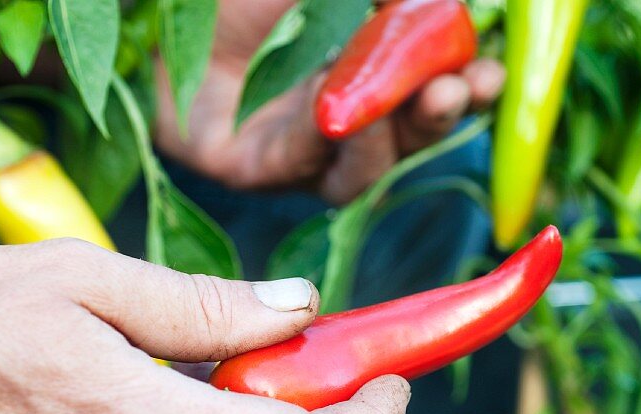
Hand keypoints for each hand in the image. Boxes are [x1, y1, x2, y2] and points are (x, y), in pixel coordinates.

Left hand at [154, 0, 504, 203]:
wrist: (150, 11)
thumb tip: (448, 6)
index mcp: (364, 66)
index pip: (431, 88)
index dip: (467, 84)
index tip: (490, 69)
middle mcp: (339, 115)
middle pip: (409, 136)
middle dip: (443, 114)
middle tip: (462, 87)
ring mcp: (298, 148)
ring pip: (364, 167)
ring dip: (395, 136)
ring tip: (413, 97)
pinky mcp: (254, 171)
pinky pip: (305, 165)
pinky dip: (329, 139)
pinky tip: (336, 109)